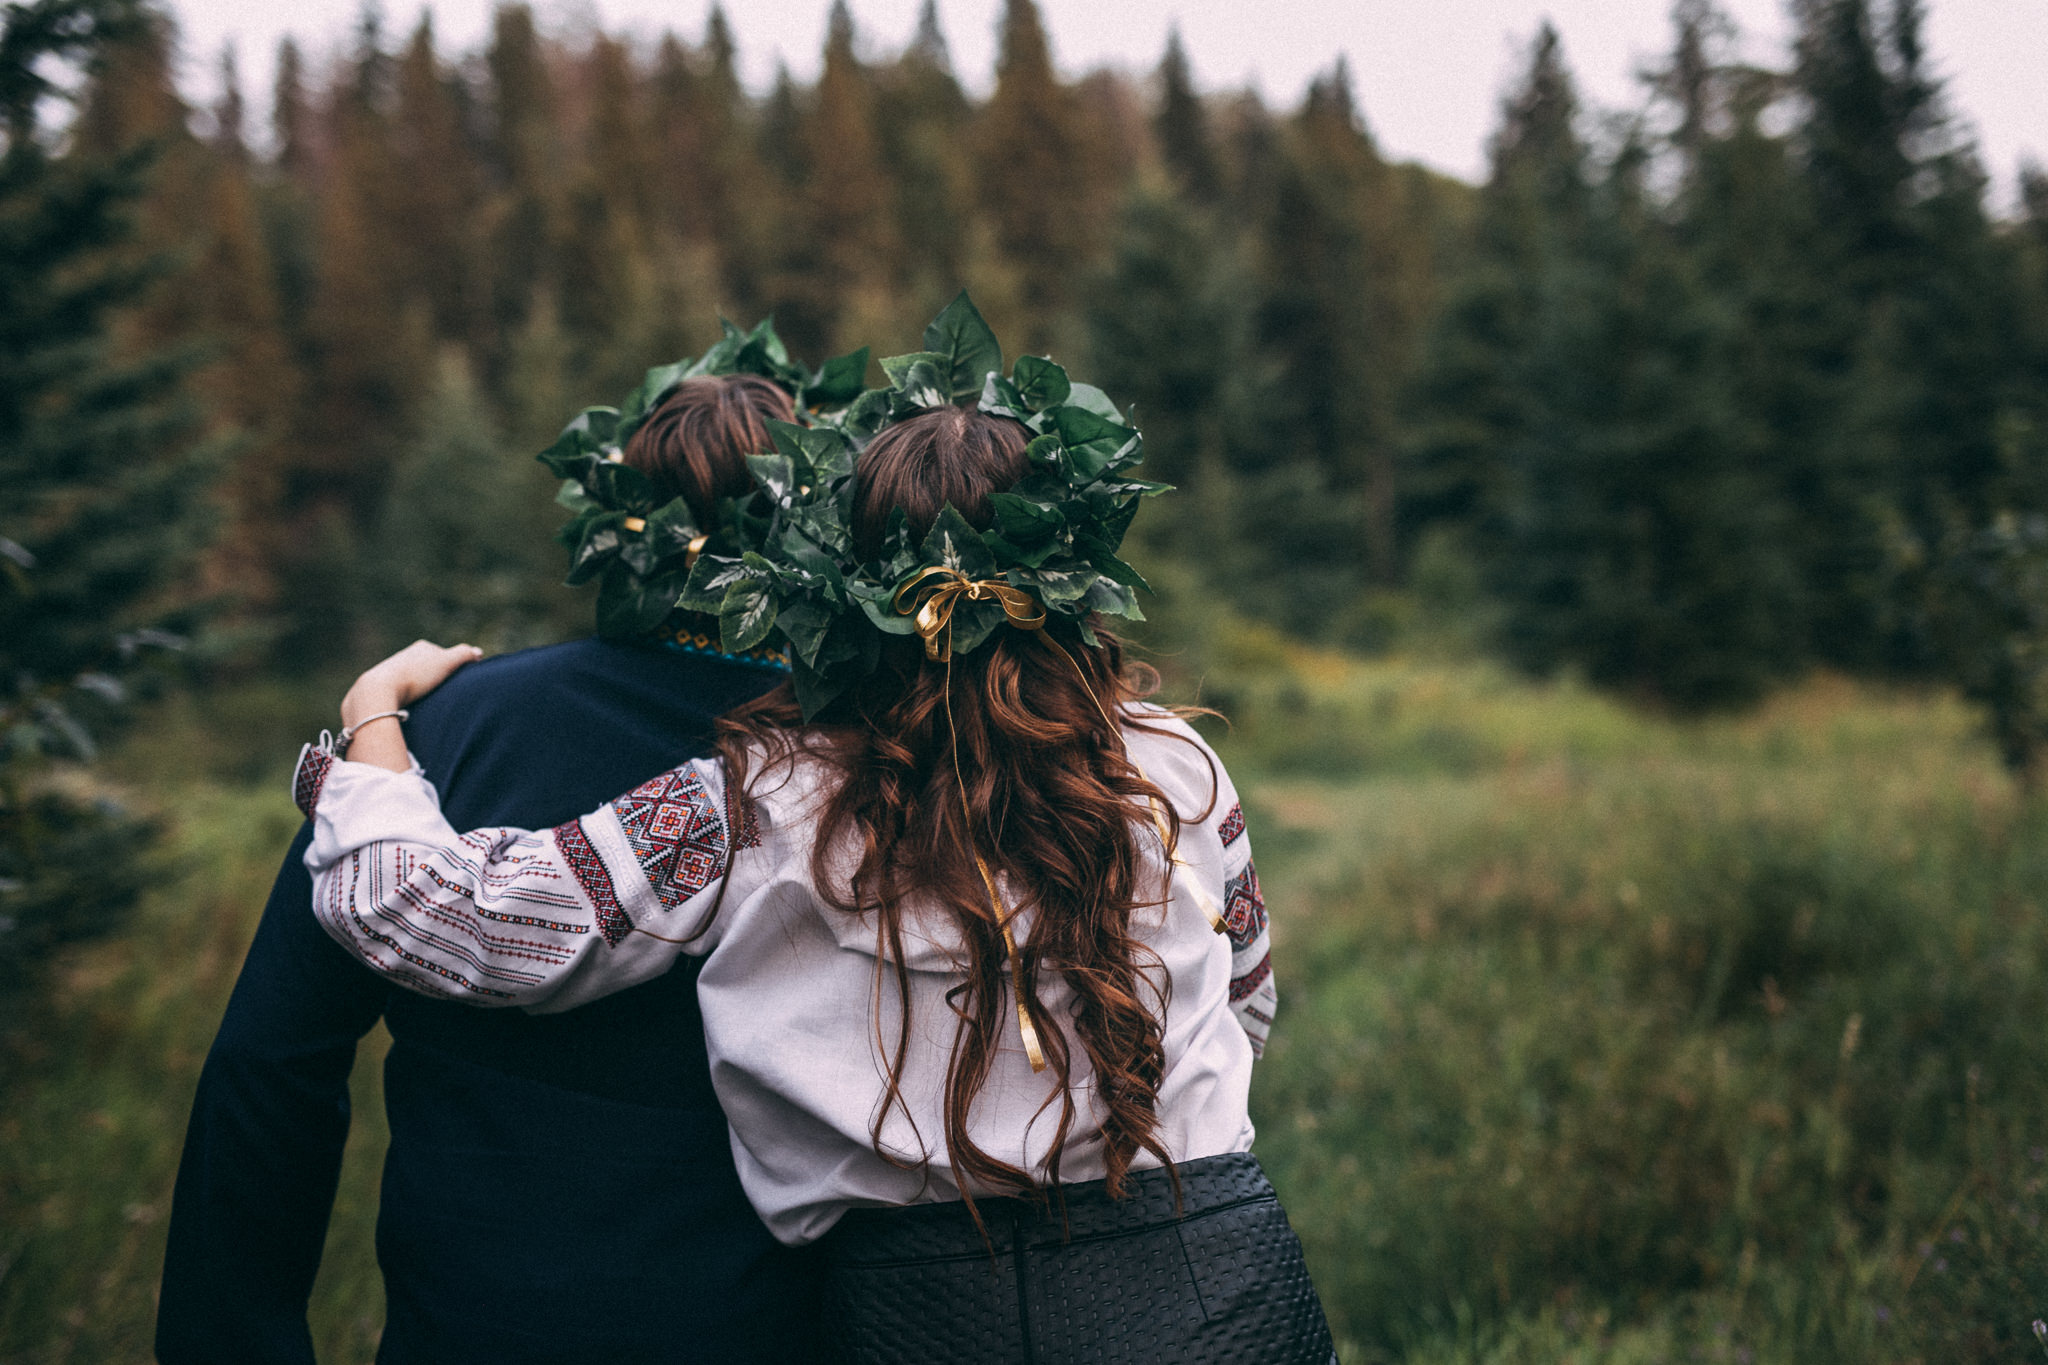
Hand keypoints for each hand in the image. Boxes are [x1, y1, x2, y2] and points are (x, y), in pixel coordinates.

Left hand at [341, 640, 483, 726]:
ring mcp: (391, 671)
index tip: (459, 679)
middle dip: (436, 677)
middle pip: (427, 666)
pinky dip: (409, 698)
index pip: (442, 654)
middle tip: (446, 692)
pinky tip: (413, 707)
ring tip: (430, 702)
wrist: (378, 690)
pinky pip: (401, 692)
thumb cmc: (415, 676)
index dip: (453, 666)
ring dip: (422, 689)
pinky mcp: (381, 688)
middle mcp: (405, 656)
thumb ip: (464, 655)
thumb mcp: (446, 663)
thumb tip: (478, 652)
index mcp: (421, 648)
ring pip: (413, 679)